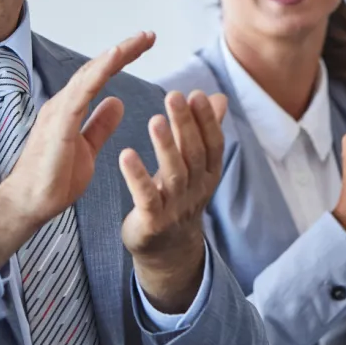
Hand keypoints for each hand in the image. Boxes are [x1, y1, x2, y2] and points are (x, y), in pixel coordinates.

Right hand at [0, 32, 154, 267]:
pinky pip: (81, 93)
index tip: (144, 46)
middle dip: (123, 50)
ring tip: (138, 41)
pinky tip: (114, 58)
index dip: (120, 59)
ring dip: (114, 55)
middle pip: (95, 69)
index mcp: (70, 110)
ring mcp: (59, 112)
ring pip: (89, 75)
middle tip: (149, 35)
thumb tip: (117, 102)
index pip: (98, 77)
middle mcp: (63, 104)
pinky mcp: (58, 124)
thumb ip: (100, 125)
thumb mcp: (87, 149)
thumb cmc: (53, 180)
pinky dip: (98, 72)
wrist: (29, 203)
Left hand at [119, 90, 227, 312]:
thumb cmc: (177, 198)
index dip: (206, 120)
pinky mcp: (153, 221)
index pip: (212, 144)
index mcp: (208, 174)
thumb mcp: (195, 165)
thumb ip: (205, 131)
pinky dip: (137, 176)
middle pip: (194, 154)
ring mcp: (176, 207)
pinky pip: (147, 197)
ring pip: (174, 174)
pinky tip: (126, 155)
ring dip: (165, 147)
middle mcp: (196, 190)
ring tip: (155, 120)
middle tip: (174, 96)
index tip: (196, 94)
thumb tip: (219, 97)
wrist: (166, 250)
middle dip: (186, 125)